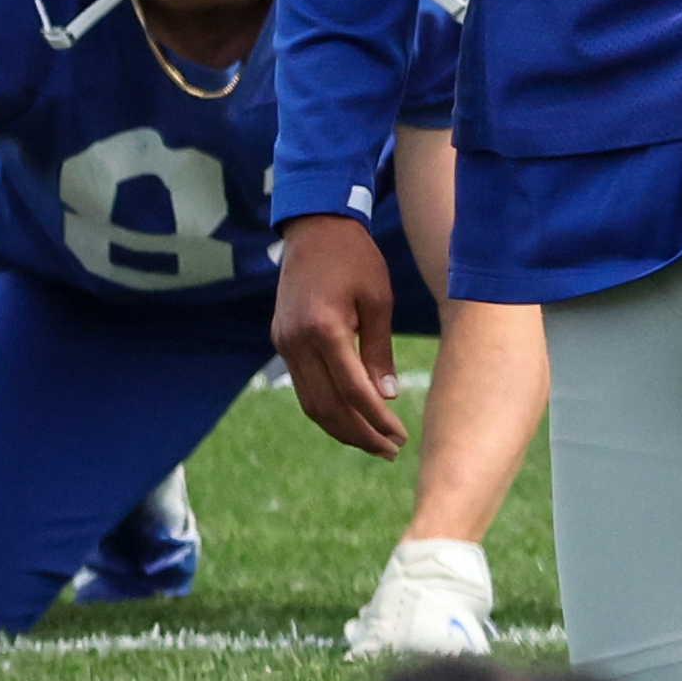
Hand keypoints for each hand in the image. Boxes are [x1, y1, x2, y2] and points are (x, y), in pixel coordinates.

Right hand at [271, 212, 406, 458]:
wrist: (314, 229)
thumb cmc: (356, 259)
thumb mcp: (379, 300)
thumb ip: (379, 351)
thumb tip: (386, 398)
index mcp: (324, 328)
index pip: (353, 391)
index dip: (377, 420)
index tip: (400, 437)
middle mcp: (297, 341)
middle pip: (326, 406)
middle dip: (359, 434)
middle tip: (390, 451)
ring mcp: (284, 343)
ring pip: (310, 402)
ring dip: (341, 428)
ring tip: (373, 443)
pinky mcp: (282, 341)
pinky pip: (304, 386)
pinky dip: (327, 407)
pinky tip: (352, 417)